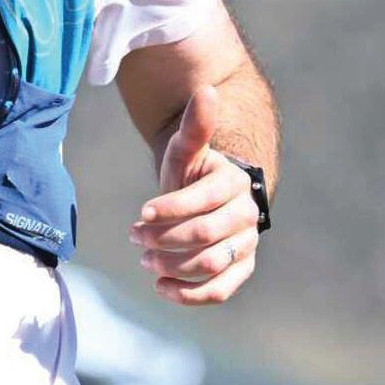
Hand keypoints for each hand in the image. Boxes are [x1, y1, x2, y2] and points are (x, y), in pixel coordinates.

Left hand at [131, 85, 258, 303]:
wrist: (208, 202)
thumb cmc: (191, 176)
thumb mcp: (186, 152)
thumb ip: (194, 128)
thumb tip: (206, 90)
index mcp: (235, 183)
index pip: (202, 201)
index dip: (168, 210)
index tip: (141, 214)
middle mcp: (248, 215)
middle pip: (204, 235)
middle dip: (163, 239)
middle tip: (136, 238)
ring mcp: (246, 245)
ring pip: (210, 264)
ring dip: (171, 265)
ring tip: (145, 260)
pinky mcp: (240, 271)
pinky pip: (219, 290)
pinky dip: (189, 294)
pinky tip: (161, 286)